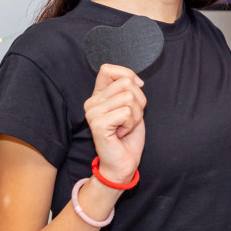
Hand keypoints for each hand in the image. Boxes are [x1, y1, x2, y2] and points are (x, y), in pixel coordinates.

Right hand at [83, 64, 145, 183]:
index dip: (127, 75)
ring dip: (136, 115)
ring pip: (129, 98)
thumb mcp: (132, 106)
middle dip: (139, 101)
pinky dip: (131, 124)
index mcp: (98, 95)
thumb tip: (135, 79)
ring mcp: (92, 113)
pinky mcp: (98, 124)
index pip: (107, 69)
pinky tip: (121, 133)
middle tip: (130, 118)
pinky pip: (127, 113)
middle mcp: (91, 102)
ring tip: (125, 126)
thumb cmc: (128, 135)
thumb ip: (129, 89)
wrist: (123, 162)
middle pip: (126, 83)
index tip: (135, 90)